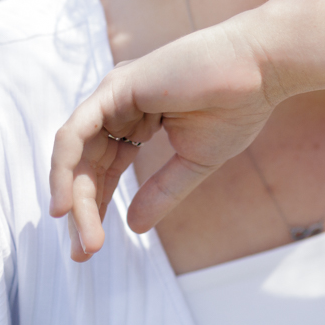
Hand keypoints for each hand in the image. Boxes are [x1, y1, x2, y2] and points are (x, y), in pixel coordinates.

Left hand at [49, 13, 281, 260]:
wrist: (261, 72)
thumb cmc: (237, 107)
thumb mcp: (195, 161)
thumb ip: (162, 191)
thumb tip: (132, 227)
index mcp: (138, 120)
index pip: (105, 168)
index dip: (97, 206)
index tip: (92, 248)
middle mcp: (119, 107)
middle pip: (86, 165)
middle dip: (83, 210)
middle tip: (85, 253)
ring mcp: (114, 95)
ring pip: (76, 154)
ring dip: (74, 197)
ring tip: (81, 236)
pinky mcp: (115, 88)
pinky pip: (75, 133)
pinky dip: (64, 168)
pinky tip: (67, 202)